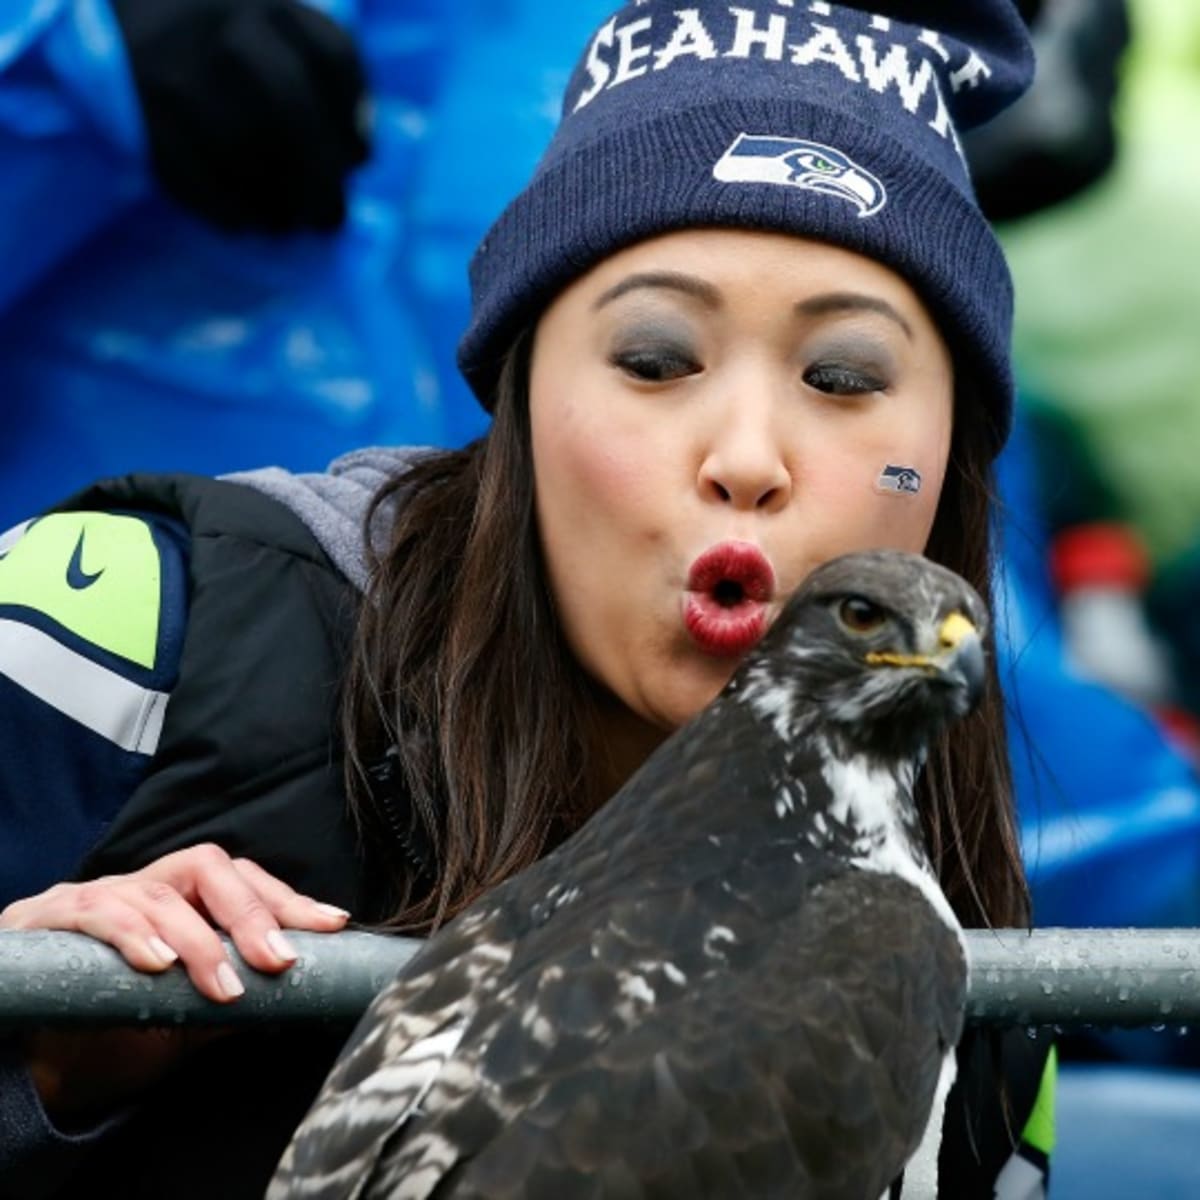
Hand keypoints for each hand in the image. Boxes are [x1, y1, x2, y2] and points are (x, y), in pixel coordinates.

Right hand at [0, 844, 349, 1003]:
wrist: (34, 1065)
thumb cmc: (114, 1034)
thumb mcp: (188, 1022)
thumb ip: (237, 1002)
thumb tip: (305, 997)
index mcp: (181, 902)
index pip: (242, 879)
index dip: (288, 900)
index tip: (333, 925)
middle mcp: (144, 888)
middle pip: (208, 868)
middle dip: (253, 912)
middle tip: (281, 960)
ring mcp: (98, 896)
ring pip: (159, 895)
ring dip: (199, 940)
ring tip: (223, 983)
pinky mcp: (49, 917)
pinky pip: (96, 912)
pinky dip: (132, 935)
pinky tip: (157, 964)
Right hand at [111, 0, 370, 230]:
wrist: (125, 19)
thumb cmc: (227, 44)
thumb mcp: (278, 34)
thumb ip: (328, 78)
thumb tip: (358, 154)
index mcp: (270, 4)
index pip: (333, 57)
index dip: (355, 122)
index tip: (358, 160)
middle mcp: (226, 27)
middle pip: (291, 113)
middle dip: (320, 181)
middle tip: (328, 219)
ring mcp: (179, 67)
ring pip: (244, 152)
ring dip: (276, 205)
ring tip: (285, 224)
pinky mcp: (141, 113)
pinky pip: (194, 178)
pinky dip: (228, 211)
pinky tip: (243, 223)